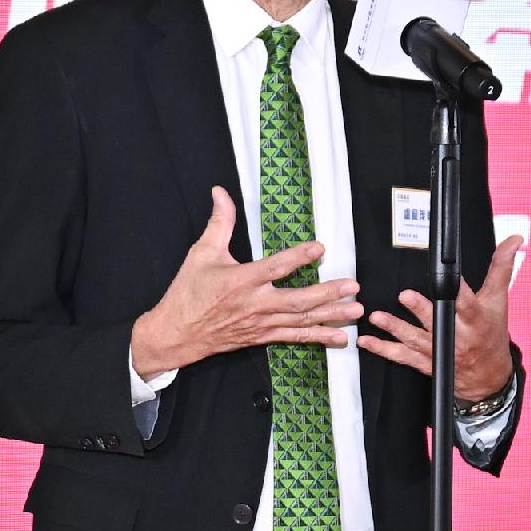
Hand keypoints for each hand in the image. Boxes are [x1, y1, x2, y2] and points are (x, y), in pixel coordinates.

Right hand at [128, 189, 361, 378]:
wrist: (175, 334)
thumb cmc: (187, 294)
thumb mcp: (201, 253)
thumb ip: (218, 222)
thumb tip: (220, 192)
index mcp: (241, 280)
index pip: (275, 267)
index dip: (299, 257)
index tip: (321, 248)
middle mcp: (254, 304)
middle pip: (297, 300)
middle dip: (328, 293)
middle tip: (353, 286)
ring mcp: (260, 323)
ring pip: (301, 321)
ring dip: (330, 316)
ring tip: (355, 311)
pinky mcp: (261, 336)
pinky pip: (293, 337)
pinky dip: (317, 337)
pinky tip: (338, 337)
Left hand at [358, 237, 522, 396]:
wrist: (490, 378)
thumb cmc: (492, 334)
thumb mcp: (499, 300)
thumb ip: (502, 268)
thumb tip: (514, 240)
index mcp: (476, 320)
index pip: (468, 304)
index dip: (459, 291)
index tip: (449, 278)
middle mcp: (457, 337)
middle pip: (438, 323)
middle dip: (421, 310)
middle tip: (405, 296)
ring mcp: (440, 352)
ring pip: (416, 340)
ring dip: (395, 328)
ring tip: (378, 317)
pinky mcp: (427, 364)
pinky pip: (403, 357)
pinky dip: (384, 349)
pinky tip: (367, 341)